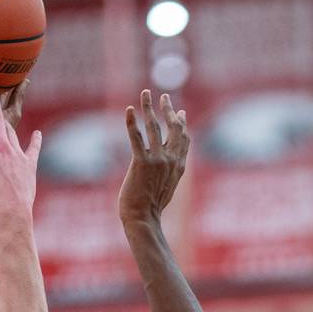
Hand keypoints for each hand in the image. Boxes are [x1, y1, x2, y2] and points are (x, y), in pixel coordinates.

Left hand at [118, 89, 188, 224]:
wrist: (143, 218)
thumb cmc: (152, 207)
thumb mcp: (168, 187)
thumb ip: (171, 172)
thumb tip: (172, 166)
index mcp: (179, 165)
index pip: (183, 138)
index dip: (181, 123)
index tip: (179, 111)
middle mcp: (171, 160)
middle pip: (172, 127)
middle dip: (168, 109)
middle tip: (163, 97)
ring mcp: (157, 160)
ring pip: (154, 127)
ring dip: (149, 107)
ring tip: (145, 93)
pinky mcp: (141, 162)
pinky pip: (136, 137)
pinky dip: (131, 122)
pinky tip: (129, 110)